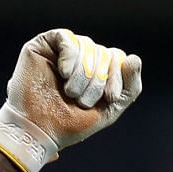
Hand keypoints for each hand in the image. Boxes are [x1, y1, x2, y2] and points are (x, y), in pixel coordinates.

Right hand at [0, 28, 143, 171]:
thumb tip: (133, 59)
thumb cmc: (70, 125)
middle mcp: (81, 57)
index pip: (117, 58)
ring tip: (69, 92)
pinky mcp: (44, 46)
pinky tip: (63, 73)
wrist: (38, 132)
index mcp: (96, 70)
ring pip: (87, 46)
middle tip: (82, 101)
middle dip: (97, 80)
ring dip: (82, 74)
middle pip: (103, 53)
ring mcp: (62, 51)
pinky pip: (67, 38)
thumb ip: (130, 87)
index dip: (117, 76)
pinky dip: (69, 56)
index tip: (108, 98)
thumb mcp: (109, 110)